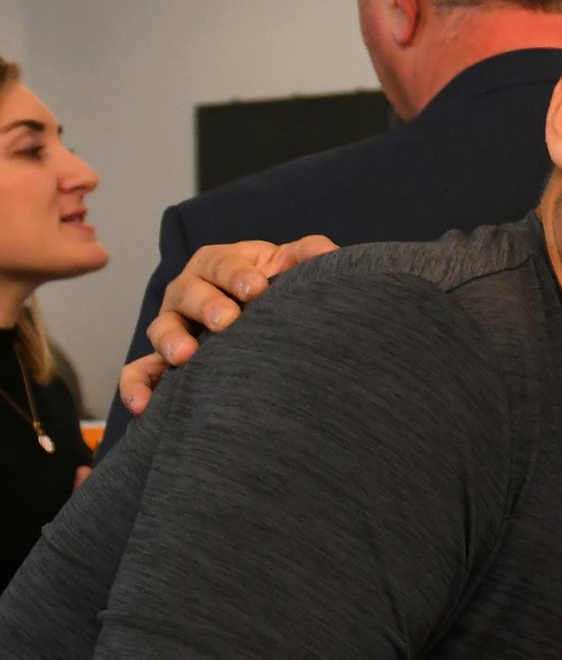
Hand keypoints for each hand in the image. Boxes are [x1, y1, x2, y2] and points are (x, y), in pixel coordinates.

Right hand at [117, 234, 336, 416]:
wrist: (269, 320)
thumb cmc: (275, 286)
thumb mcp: (289, 266)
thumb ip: (306, 256)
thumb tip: (327, 253)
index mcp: (217, 263)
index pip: (221, 263)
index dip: (236, 275)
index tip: (257, 289)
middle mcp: (188, 292)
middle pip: (187, 293)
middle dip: (206, 305)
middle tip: (228, 321)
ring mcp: (174, 326)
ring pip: (161, 329)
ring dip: (171, 342)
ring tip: (185, 357)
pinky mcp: (164, 361)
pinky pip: (140, 372)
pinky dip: (136, 386)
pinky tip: (143, 406)